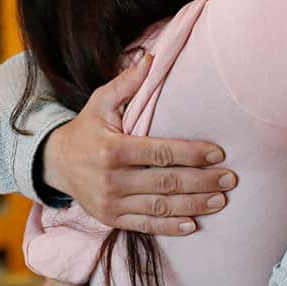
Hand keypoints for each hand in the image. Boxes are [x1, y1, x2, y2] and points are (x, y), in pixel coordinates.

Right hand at [43, 53, 235, 235]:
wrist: (56, 163)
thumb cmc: (86, 128)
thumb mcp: (101, 101)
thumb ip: (127, 83)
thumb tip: (151, 58)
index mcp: (112, 149)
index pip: (161, 153)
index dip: (192, 154)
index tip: (219, 154)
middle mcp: (111, 179)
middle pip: (166, 182)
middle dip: (202, 181)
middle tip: (230, 179)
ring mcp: (111, 203)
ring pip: (160, 206)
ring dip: (194, 205)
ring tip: (221, 200)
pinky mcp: (111, 219)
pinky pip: (145, 226)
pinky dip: (170, 228)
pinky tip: (193, 225)